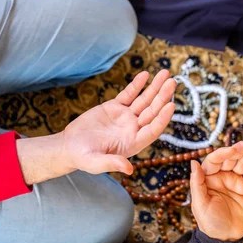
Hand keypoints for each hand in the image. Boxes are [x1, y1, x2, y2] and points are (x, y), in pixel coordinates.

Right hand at [62, 70, 176, 174]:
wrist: (70, 146)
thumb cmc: (83, 158)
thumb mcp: (95, 163)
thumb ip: (111, 163)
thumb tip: (129, 169)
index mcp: (134, 143)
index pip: (153, 129)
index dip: (162, 118)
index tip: (171, 105)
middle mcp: (134, 129)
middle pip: (152, 111)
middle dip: (163, 96)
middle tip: (172, 82)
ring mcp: (126, 117)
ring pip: (144, 100)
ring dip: (155, 87)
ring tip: (165, 73)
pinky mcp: (116, 107)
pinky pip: (129, 94)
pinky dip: (137, 84)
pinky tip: (146, 74)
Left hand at [190, 139, 242, 241]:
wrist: (225, 238)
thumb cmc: (209, 222)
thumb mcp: (200, 203)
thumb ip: (197, 183)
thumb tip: (193, 162)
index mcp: (207, 177)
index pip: (215, 160)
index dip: (224, 153)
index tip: (234, 149)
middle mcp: (221, 176)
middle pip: (231, 158)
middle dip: (240, 149)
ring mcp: (234, 180)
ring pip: (242, 164)